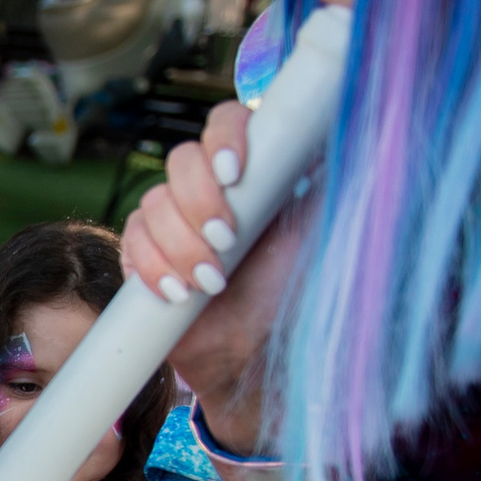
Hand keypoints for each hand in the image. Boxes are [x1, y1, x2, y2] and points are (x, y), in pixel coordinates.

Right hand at [117, 101, 313, 454]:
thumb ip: (330, 180)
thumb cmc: (294, 299)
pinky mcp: (145, 255)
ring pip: (153, 204)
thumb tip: (349, 130)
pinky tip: (178, 294)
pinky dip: (152, 268)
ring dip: (180, 247)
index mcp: (254, 171)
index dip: (223, 139)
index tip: (235, 174)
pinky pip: (132, 242)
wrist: (256, 358)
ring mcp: (174, 221)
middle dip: (198, 204)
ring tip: (211, 285)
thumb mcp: (323, 232)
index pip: (226, 122)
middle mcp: (211, 189)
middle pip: (181, 160)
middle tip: (226, 244)